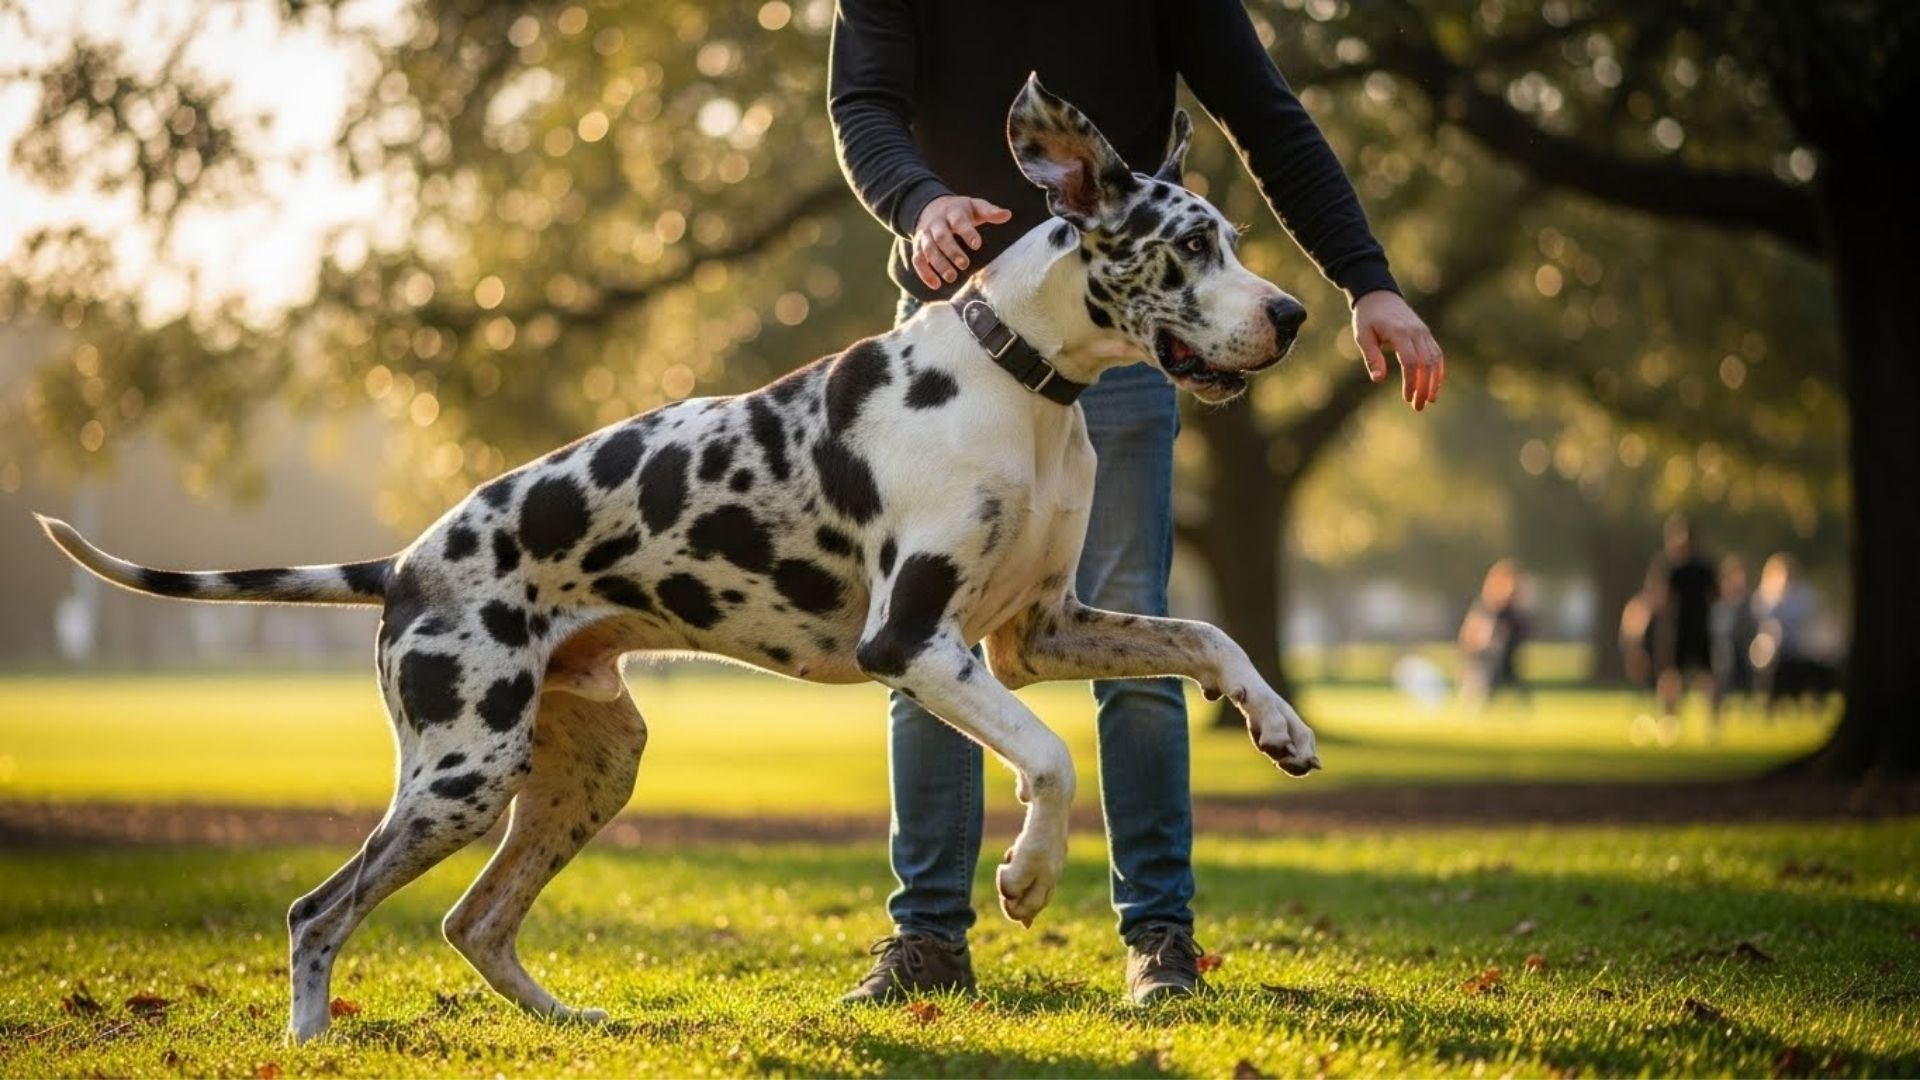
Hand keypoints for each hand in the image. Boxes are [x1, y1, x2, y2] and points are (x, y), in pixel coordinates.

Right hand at [912, 195, 1011, 288]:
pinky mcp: (918, 246)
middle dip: (951, 251)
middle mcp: (936, 223)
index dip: (967, 233)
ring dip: (938, 264)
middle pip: (941, 237)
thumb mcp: (974, 206)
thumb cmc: (959, 210)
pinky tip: (936, 285)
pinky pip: (917, 259)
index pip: (959, 221)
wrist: (930, 206)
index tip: (977, 245)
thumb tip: (1008, 214)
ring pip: (928, 249)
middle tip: (964, 265)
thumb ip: (990, 211)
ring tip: (951, 278)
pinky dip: (924, 273)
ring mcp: (925, 235)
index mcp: (953, 212)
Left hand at [1353, 290, 1444, 410]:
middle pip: (1426, 363)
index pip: (1410, 362)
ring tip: (1429, 400)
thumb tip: (1378, 380)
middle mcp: (1416, 332)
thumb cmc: (1367, 318)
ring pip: (1435, 359)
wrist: (1379, 295)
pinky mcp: (1426, 333)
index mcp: (1399, 333)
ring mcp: (1424, 332)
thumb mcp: (1363, 336)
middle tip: (1418, 406)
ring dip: (1434, 381)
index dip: (1411, 382)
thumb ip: (1371, 357)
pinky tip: (1434, 385)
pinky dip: (1438, 370)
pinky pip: (1436, 353)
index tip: (1407, 398)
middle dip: (1424, 387)